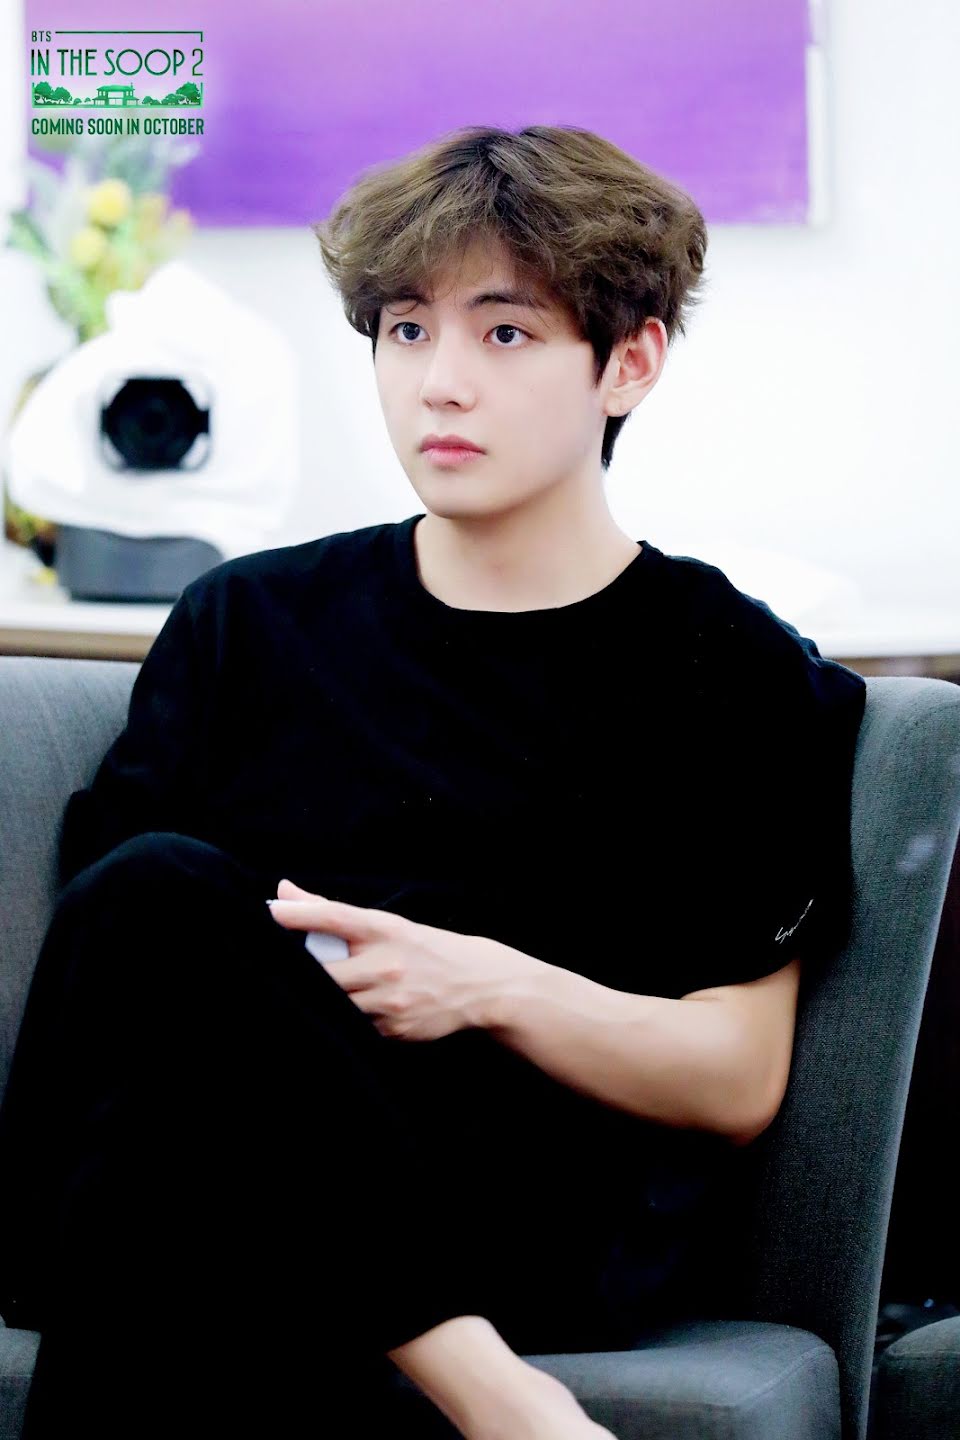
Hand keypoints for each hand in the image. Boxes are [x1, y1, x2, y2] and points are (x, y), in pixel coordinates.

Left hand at [266, 877, 544, 1040]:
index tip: (269, 910)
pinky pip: (353, 1027)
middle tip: (272, 967)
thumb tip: (283, 891)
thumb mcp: (385, 924)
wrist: (477, 984)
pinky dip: (340, 1019)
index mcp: (383, 930)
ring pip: (335, 1004)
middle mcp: (387, 963)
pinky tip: (334, 1012)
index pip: (333, 917)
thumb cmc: (422, 947)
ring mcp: (391, 1000)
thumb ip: (329, 910)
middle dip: (298, 973)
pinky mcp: (394, 1030)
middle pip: (324, 972)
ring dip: (316, 999)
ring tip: (297, 994)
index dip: (297, 915)